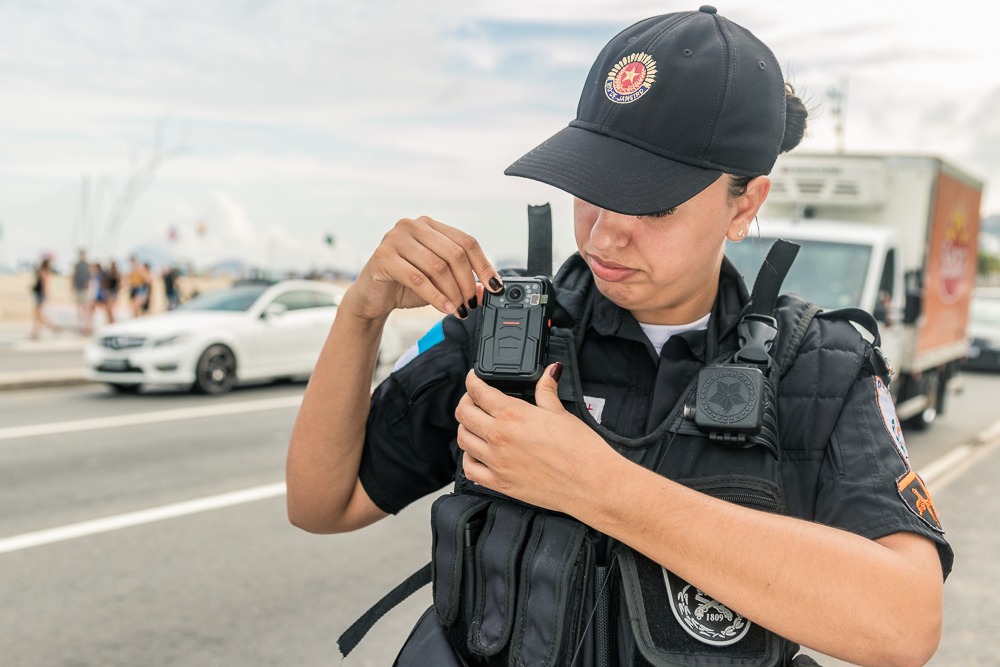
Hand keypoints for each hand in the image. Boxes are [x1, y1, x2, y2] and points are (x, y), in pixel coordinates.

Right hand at [345, 216, 502, 321]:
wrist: (371, 298)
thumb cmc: (405, 286)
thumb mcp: (439, 283)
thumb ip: (463, 282)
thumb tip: (489, 289)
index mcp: (430, 226)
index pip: (466, 241)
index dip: (484, 265)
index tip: (495, 286)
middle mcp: (413, 226)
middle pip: (455, 253)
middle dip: (468, 282)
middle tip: (472, 303)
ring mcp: (395, 238)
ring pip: (438, 266)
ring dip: (453, 292)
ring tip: (459, 309)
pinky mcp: (383, 257)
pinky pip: (417, 278)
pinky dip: (436, 296)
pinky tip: (445, 308)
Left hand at [455, 364, 613, 514]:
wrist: (592, 484)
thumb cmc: (582, 450)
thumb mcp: (561, 413)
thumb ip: (546, 390)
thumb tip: (549, 371)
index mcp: (513, 415)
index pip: (478, 392)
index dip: (473, 381)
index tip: (474, 379)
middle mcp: (499, 437)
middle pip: (464, 414)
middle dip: (466, 402)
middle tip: (474, 399)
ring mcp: (497, 462)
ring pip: (463, 440)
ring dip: (466, 428)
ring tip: (476, 425)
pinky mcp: (500, 484)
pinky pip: (470, 470)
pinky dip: (469, 459)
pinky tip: (478, 453)